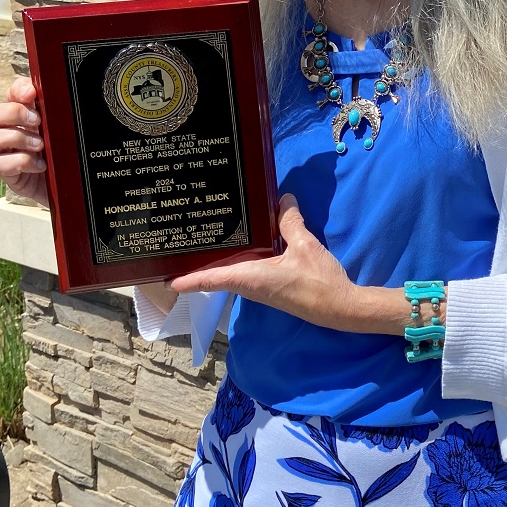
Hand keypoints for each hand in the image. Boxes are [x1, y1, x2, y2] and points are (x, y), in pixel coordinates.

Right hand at [0, 77, 48, 205]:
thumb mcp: (56, 126)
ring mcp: (0, 153)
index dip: (18, 91)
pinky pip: (0, 164)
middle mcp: (3, 130)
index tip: (33, 95)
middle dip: (11, 114)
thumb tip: (33, 89)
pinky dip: (22, 162)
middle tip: (37, 121)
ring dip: (16, 138)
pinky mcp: (6, 173)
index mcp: (18, 115)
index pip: (9, 93)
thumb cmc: (59, 151)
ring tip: (39, 146)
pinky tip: (40, 165)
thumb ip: (45, 105)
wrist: (66, 181)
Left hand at [170, 194, 367, 331]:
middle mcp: (250, 286)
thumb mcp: (305, 246)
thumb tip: (282, 198)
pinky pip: (245, 273)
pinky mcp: (270, 287)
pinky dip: (236, 261)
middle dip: (197, 266)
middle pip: (216, 276)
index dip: (188, 279)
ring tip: (202, 243)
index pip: (211, 279)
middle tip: (179, 248)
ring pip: (230, 274)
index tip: (166, 278)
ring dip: (216, 264)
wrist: (340, 308)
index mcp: (251, 278)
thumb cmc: (319, 282)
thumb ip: (290, 222)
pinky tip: (239, 246)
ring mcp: (260, 288)